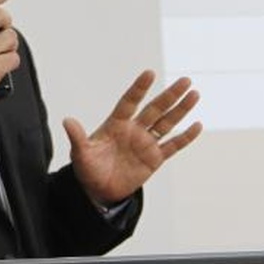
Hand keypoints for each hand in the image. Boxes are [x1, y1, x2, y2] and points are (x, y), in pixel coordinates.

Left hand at [63, 70, 201, 205]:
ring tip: (194, 94)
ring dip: (180, 110)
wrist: (98, 190)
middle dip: (170, 95)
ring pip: (167, 123)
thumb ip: (77, 137)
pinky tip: (197, 125)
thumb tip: (67, 121)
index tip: (150, 73)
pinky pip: (172, 146)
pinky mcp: (154, 159)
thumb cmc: (88, 169)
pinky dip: (184, 137)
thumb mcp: (81, 154)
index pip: (130, 102)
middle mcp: (134, 130)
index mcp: (116, 124)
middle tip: (185, 80)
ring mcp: (146, 144)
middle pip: (155, 109)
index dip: (139, 88)